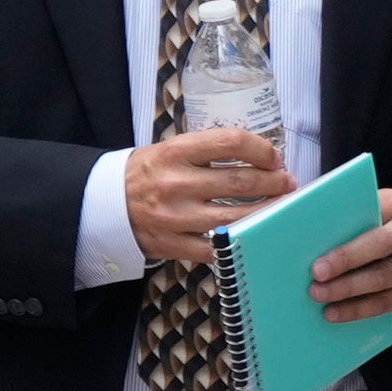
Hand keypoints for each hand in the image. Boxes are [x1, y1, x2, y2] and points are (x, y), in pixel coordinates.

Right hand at [127, 125, 294, 259]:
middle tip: (288, 183)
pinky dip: (239, 241)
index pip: (231, 143)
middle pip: (240, 183)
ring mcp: (175, 218)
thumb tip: (257, 158)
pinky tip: (254, 234)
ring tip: (281, 207)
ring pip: (236, 218)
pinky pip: (217, 247)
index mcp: (176, 152)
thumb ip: (208, 152)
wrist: (104, 204)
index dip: (261, 150)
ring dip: (267, 212)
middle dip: (274, 183)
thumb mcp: (170, 151)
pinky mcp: (173, 245)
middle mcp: (176, 183)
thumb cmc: (146, 174)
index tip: (274, 158)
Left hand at [311, 186, 391, 324]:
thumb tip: (290, 221)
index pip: (370, 212)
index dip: (344, 229)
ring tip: (319, 296)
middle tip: (316, 274)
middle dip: (345, 260)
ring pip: (382, 277)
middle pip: (379, 245)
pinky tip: (334, 313)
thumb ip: (338, 216)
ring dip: (348, 289)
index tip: (316, 245)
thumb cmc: (375, 231)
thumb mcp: (364, 214)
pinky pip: (386, 303)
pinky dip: (357, 310)